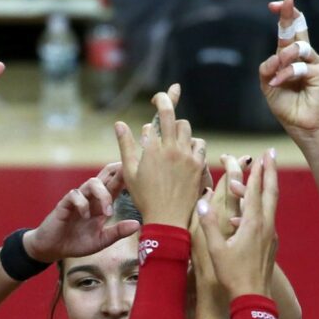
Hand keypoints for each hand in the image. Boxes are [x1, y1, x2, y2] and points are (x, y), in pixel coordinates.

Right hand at [23, 162, 138, 262]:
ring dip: (103, 195)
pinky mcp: (64, 204)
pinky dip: (83, 205)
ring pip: (92, 182)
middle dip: (116, 172)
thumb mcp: (102, 241)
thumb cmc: (78, 243)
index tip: (140, 174)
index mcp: (101, 205)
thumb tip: (138, 224)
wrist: (53, 249)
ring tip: (107, 213)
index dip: (125, 178)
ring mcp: (77, 200)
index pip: (115, 186)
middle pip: (105, 176)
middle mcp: (91, 198)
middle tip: (127, 173)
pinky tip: (86, 217)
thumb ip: (117, 232)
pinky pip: (74, 195)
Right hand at [116, 88, 205, 227]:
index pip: (151, 123)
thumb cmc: (144, 198)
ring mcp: (186, 156)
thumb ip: (125, 145)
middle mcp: (170, 149)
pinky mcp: (198, 165)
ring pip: (185, 127)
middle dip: (164, 101)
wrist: (167, 219)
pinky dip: (192, 142)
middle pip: (169, 114)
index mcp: (151, 150)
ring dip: (178, 126)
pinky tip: (186, 149)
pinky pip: (199, 143)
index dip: (148, 123)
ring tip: (172, 135)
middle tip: (160, 99)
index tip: (149, 115)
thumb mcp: (129, 172)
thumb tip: (118, 123)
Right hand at [197, 150, 278, 297]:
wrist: (254, 298)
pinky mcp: (271, 244)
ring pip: (271, 206)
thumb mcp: (216, 249)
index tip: (261, 156)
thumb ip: (209, 224)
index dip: (257, 172)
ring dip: (266, 188)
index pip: (256, 191)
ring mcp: (271, 235)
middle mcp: (267, 226)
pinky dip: (261, 209)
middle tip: (270, 154)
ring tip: (260, 177)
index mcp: (253, 224)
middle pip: (271, 192)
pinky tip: (248, 214)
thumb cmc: (233, 275)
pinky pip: (267, 220)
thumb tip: (202, 201)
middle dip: (270, 171)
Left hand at [259, 0, 318, 138]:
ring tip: (274, 77)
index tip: (272, 5)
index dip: (283, 15)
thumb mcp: (268, 86)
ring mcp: (313, 62)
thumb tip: (275, 56)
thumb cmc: (285, 106)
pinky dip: (285, 74)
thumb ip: (267, 69)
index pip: (289, 30)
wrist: (299, 125)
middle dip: (289, 14)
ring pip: (297, 48)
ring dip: (282, 59)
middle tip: (284, 2)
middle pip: (298, 28)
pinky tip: (277, 83)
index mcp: (290, 56)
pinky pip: (300, 66)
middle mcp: (304, 56)